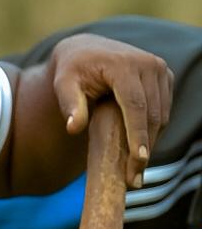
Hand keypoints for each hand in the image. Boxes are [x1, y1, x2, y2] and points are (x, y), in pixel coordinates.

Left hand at [46, 34, 172, 173]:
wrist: (86, 50)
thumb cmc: (71, 70)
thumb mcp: (63, 84)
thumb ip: (69, 104)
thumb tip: (74, 128)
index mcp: (124, 65)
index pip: (135, 106)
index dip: (138, 135)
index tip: (138, 161)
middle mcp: (147, 64)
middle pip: (152, 114)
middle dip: (145, 148)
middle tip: (134, 178)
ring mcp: (160, 70)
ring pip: (161, 115)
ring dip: (151, 142)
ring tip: (136, 169)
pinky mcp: (164, 76)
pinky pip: (163, 110)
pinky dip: (154, 130)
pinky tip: (140, 148)